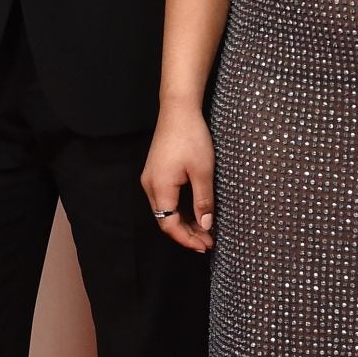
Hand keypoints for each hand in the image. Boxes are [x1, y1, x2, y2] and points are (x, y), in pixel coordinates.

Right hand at [141, 105, 216, 252]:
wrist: (178, 111)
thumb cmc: (191, 137)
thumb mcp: (203, 171)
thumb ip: (203, 201)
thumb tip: (205, 226)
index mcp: (159, 187)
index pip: (169, 224)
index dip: (187, 239)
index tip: (205, 245)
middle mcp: (150, 185)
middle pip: (165, 220)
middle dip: (186, 234)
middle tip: (208, 242)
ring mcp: (151, 179)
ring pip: (165, 211)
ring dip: (183, 222)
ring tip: (204, 231)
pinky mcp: (155, 173)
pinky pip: (165, 199)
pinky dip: (179, 210)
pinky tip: (194, 213)